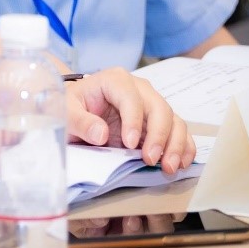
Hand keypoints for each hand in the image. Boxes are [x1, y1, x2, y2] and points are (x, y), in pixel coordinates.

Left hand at [65, 68, 194, 173]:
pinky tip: (180, 163)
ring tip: (168, 167)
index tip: (129, 144)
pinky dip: (183, 147)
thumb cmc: (71, 107)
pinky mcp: (158, 122)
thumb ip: (80, 121)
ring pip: (173, 120)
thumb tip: (100, 134)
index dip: (133, 120)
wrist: (76, 110)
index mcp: (115, 81)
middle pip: (159, 108)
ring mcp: (151, 105)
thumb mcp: (66, 112)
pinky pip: (178, 132)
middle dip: (159, 135)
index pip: (131, 97)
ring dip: (175, 144)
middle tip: (150, 159)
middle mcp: (139, 89)